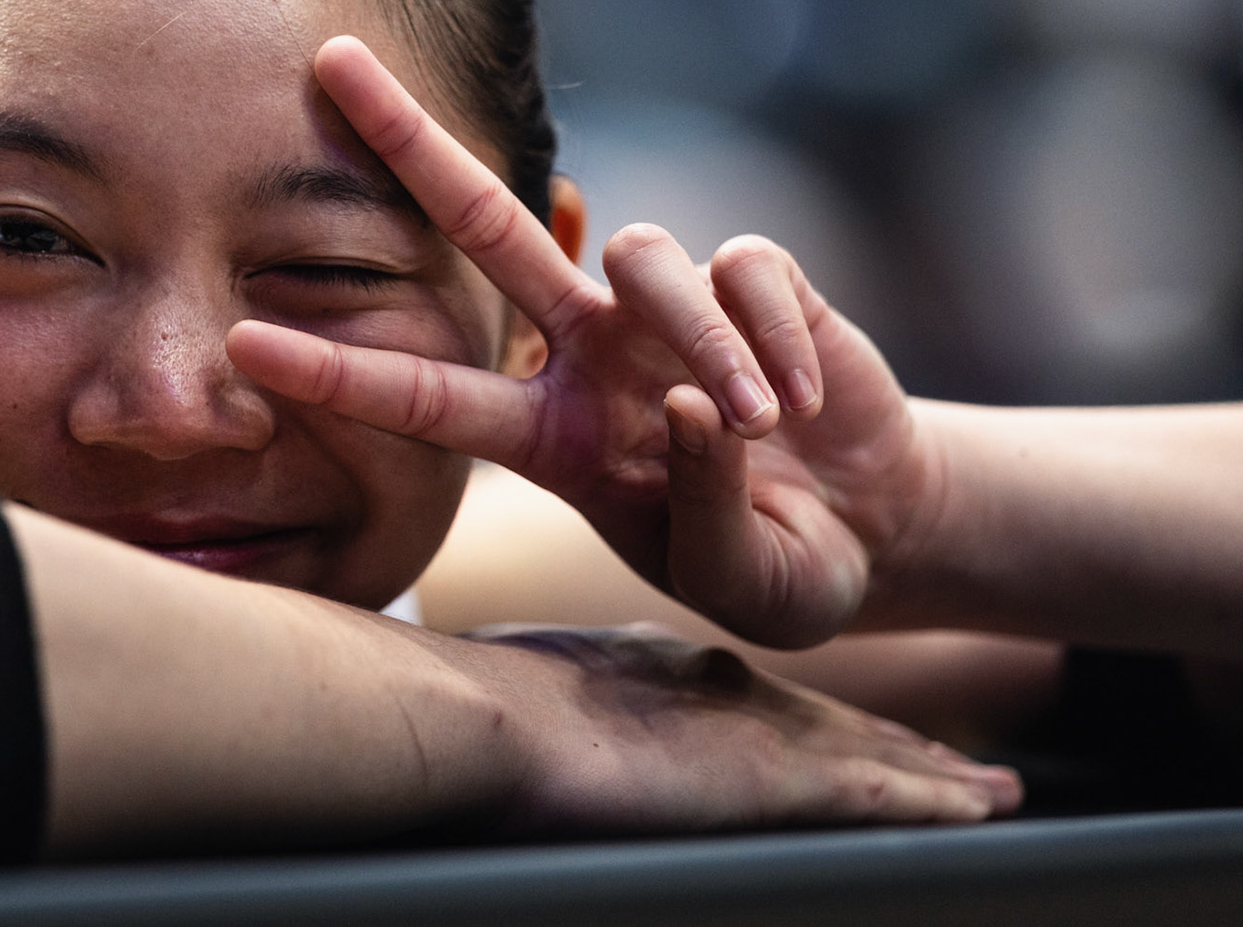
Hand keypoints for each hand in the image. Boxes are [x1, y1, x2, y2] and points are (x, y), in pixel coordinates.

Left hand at [228, 36, 938, 647]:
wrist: (869, 521)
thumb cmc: (777, 561)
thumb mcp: (739, 575)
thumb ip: (704, 510)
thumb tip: (686, 405)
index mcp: (546, 439)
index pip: (426, 396)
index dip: (337, 373)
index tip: (241, 342)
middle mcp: (581, 353)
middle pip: (481, 227)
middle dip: (408, 142)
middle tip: (328, 57)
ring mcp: (656, 307)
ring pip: (637, 251)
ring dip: (704, 342)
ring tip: (762, 424)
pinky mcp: (747, 275)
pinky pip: (740, 266)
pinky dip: (773, 331)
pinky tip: (803, 395)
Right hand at [467, 622, 1019, 830]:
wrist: (495, 718)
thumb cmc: (486, 713)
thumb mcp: (533, 698)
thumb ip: (561, 710)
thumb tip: (528, 734)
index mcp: (663, 673)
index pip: (757, 699)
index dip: (810, 716)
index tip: (848, 727)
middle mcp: (727, 692)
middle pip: (833, 722)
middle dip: (896, 742)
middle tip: (954, 759)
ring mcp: (759, 734)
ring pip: (876, 754)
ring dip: (938, 772)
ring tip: (994, 790)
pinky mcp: (782, 779)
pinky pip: (887, 793)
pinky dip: (939, 798)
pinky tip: (982, 807)